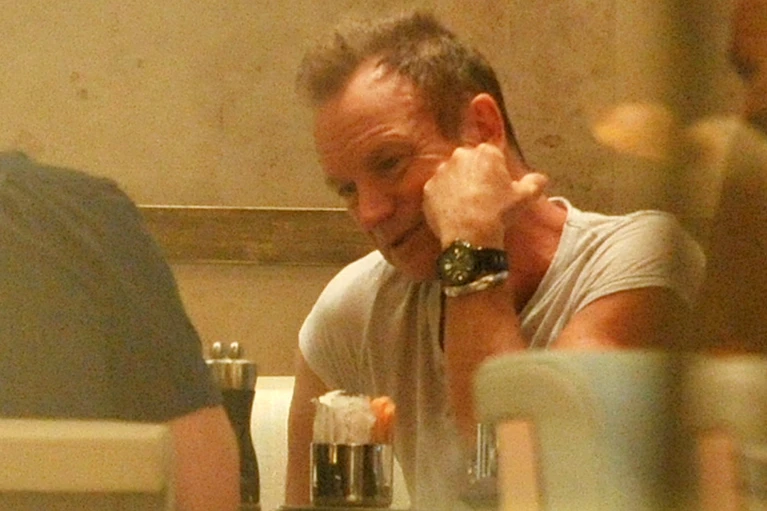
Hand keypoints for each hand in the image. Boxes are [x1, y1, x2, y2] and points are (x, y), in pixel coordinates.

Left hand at [422, 143, 547, 247]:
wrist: (471, 235)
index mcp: (485, 153)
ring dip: (456, 185)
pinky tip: (452, 213)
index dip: (495, 171)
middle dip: (474, 174)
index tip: (497, 187)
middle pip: (469, 162)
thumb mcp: (525, 197)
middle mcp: (461, 156)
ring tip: (466, 206)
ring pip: (451, 175)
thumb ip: (535, 183)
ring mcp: (441, 171)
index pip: (491, 155)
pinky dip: (443, 199)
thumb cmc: (500, 212)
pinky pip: (437, 191)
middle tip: (482, 197)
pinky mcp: (428, 188)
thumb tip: (541, 178)